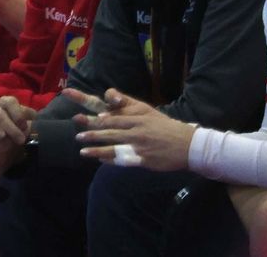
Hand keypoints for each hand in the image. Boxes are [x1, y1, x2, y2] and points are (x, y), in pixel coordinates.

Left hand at [70, 88, 193, 171]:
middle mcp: (136, 131)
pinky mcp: (144, 159)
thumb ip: (129, 108)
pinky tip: (101, 161)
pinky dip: (112, 161)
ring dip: (97, 149)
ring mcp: (140, 146)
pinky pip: (124, 160)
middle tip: (78, 135)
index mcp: (137, 118)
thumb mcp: (148, 112)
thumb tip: (110, 106)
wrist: (188, 144)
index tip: (85, 118)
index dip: (98, 119)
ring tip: (83, 151)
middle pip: (110, 132)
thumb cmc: (166, 127)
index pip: (114, 118)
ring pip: (114, 147)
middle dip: (93, 133)